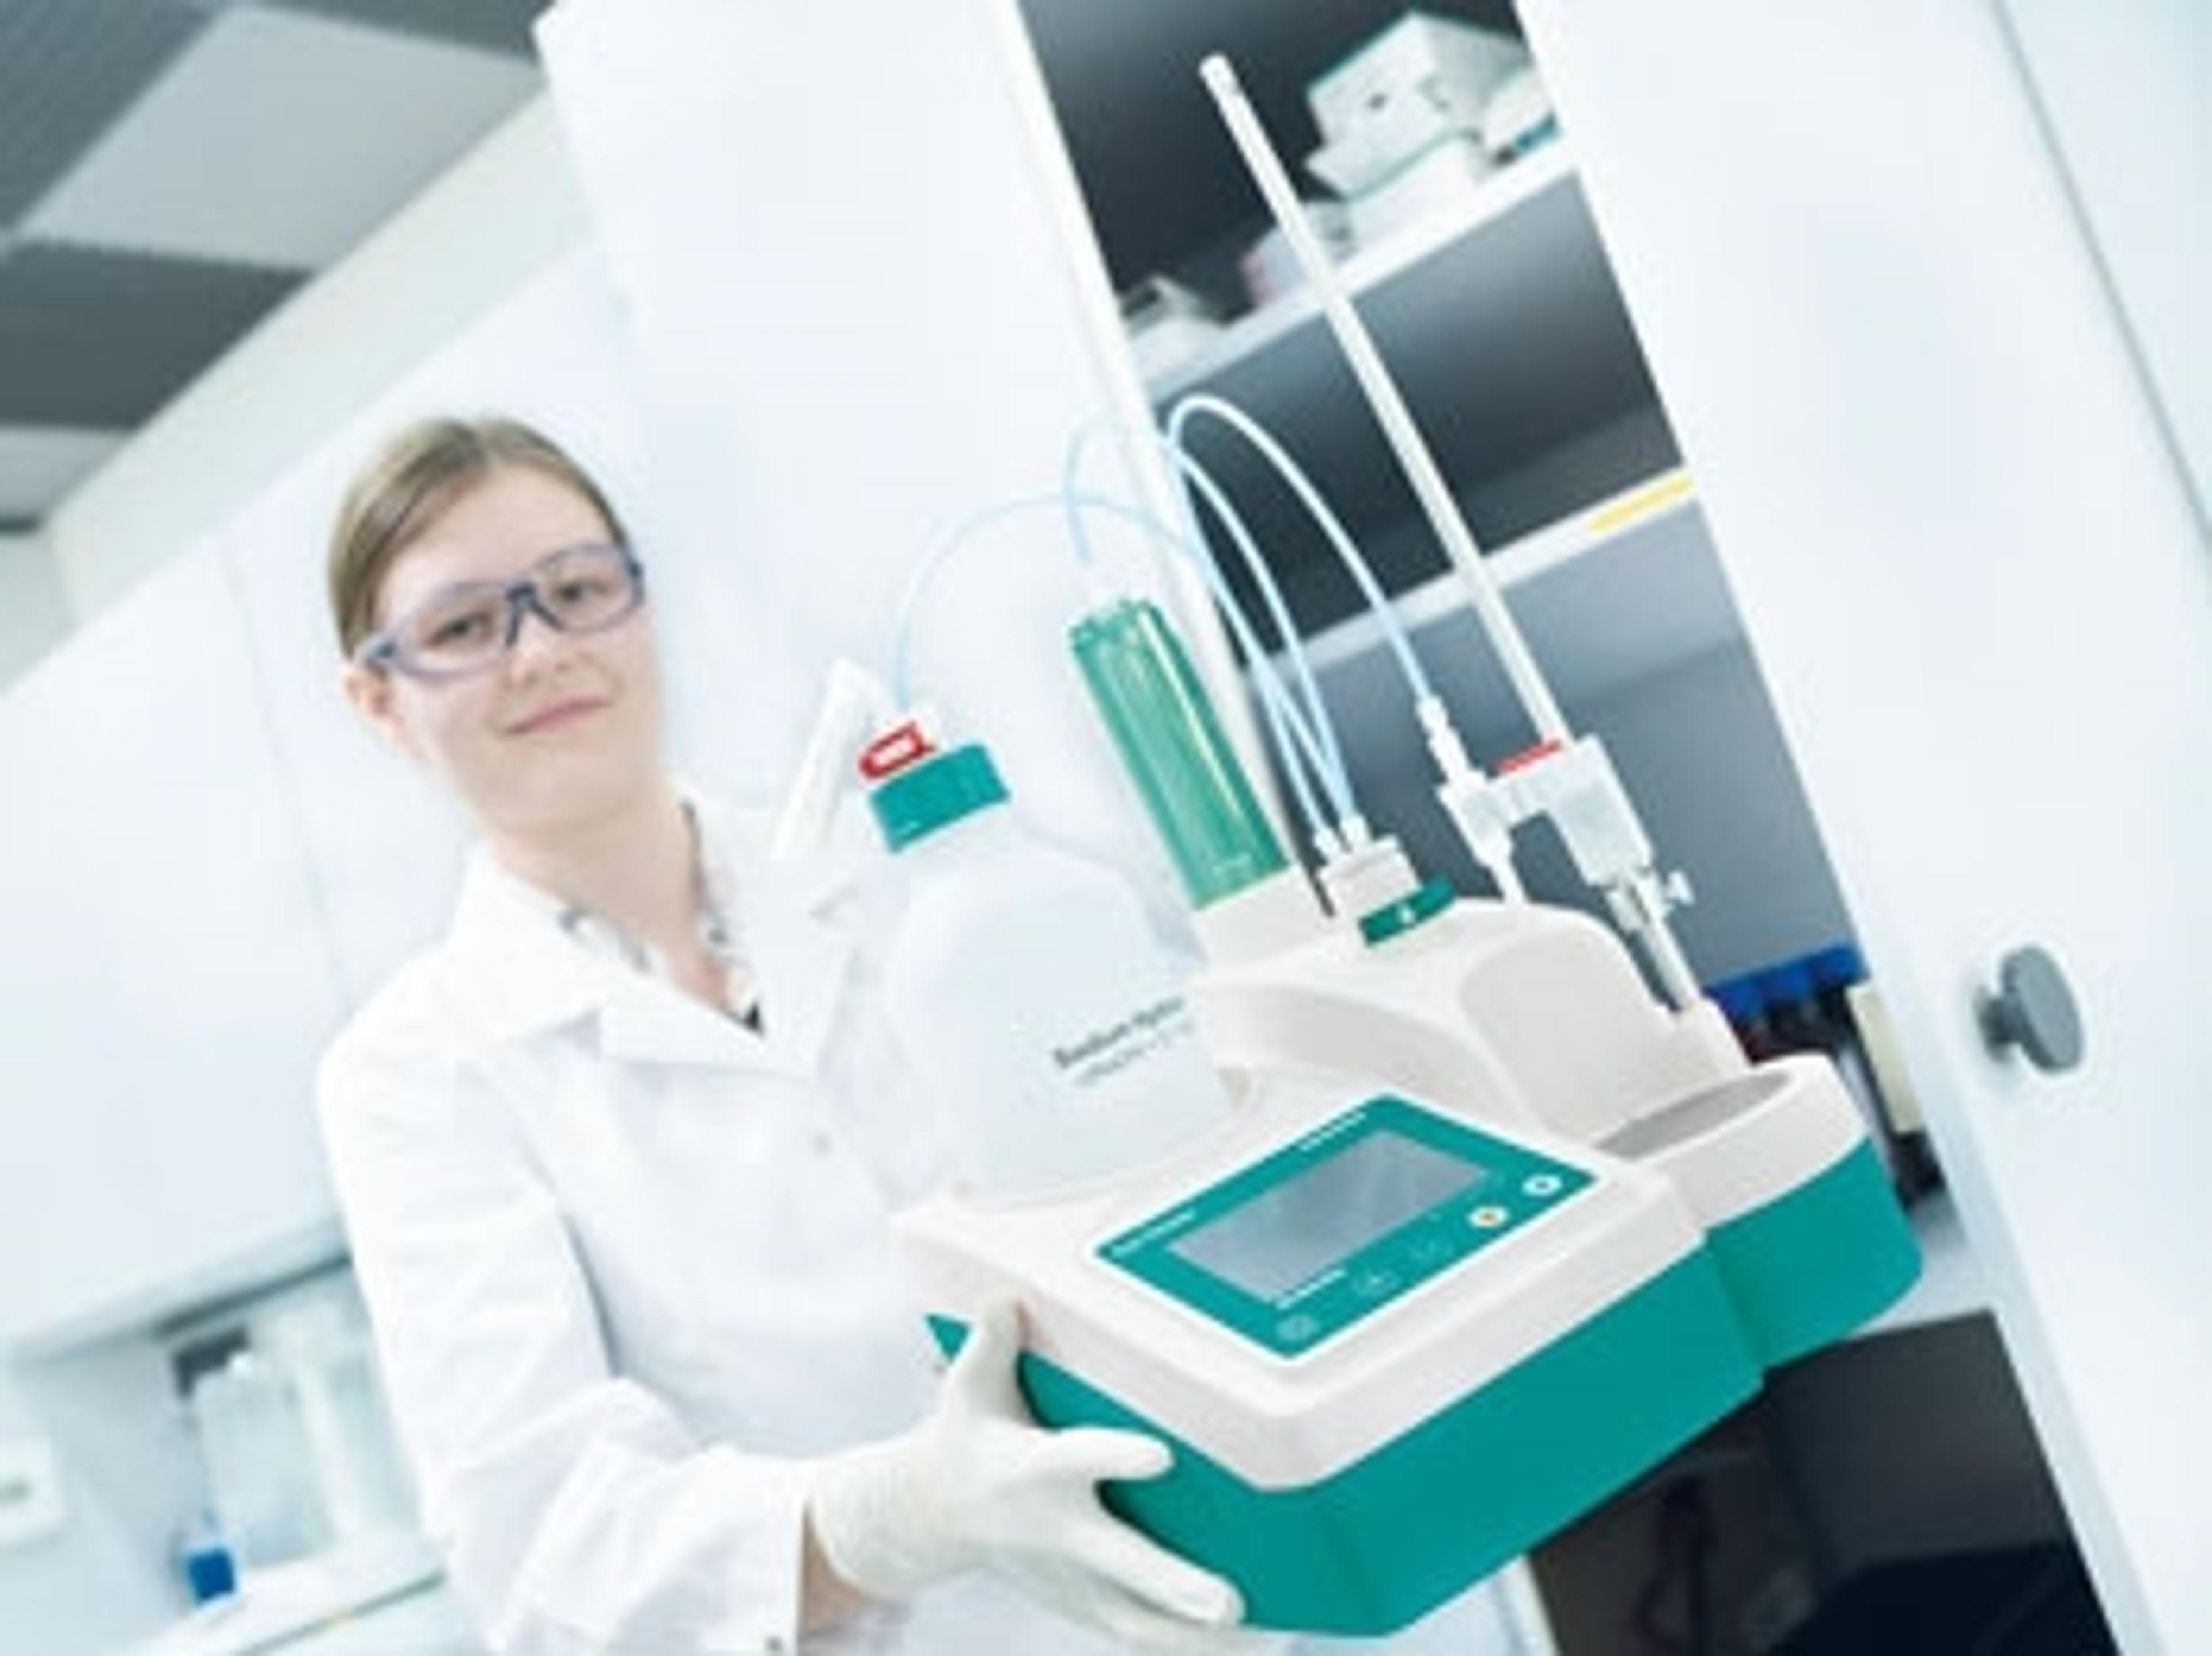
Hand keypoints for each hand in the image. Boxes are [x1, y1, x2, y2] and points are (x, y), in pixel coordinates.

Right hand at [809, 1300, 1255, 1650]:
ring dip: (1191, 1631)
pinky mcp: (1079, 1604)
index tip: (1162, 1455)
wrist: (931, 1516)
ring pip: (1133, 1616)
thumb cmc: (965, 1436)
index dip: (1115, 1457)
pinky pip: (1136, 1634)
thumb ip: (991, 1345)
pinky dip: (1185, 1645)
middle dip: (1167, 1581)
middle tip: (1225, 1602)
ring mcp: (1067, 1578)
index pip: (1076, 1460)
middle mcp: (1053, 1531)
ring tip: (1261, 1635)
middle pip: (1116, 1560)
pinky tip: (1248, 1646)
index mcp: (1030, 1470)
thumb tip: (1007, 1299)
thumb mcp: (968, 1388)